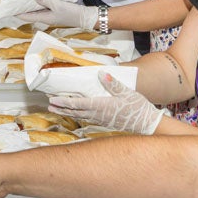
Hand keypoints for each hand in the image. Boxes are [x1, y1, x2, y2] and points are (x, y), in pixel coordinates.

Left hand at [19, 0, 95, 28]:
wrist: (85, 17)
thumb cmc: (72, 14)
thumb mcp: (59, 6)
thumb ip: (46, 0)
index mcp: (44, 18)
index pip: (26, 17)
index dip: (16, 13)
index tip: (8, 8)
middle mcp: (45, 17)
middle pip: (29, 12)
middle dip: (21, 6)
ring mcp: (50, 14)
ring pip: (35, 8)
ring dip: (29, 3)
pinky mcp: (54, 10)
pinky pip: (43, 5)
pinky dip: (38, 0)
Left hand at [49, 72, 165, 133]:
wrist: (147, 124)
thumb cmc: (137, 108)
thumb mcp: (126, 92)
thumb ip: (112, 83)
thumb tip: (101, 73)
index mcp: (101, 106)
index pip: (77, 104)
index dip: (63, 102)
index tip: (53, 100)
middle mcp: (98, 115)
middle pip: (75, 112)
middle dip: (61, 108)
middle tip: (49, 105)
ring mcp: (101, 120)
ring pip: (80, 116)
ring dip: (67, 113)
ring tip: (57, 110)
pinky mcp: (105, 122)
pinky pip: (87, 118)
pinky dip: (78, 115)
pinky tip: (77, 114)